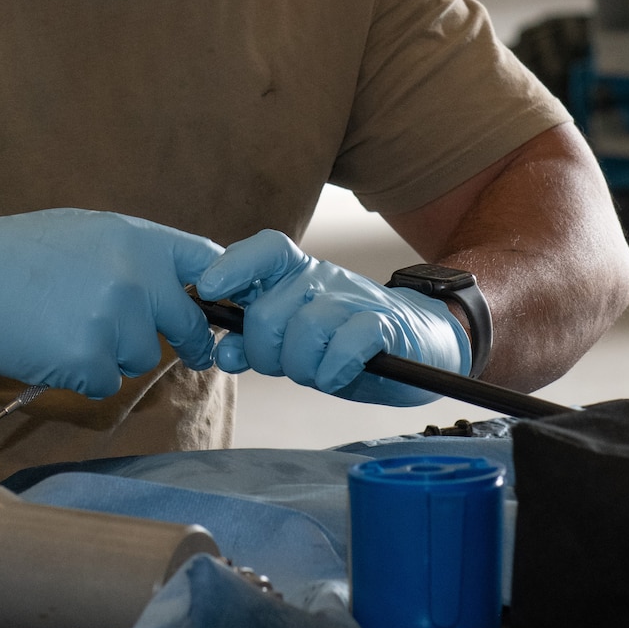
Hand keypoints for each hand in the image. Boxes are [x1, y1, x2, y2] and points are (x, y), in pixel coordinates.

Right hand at [0, 209, 219, 397]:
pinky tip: (56, 349)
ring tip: (73, 328)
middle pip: (188, 324)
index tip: (216, 308)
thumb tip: (182, 285)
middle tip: (190, 351)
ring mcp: (115, 323)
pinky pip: (108, 382)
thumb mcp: (94, 232)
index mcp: (141, 241)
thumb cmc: (25, 251)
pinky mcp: (89, 361)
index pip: (209, 264)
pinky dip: (87, 374)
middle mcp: (137, 280)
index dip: (218, 290)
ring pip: (144, 358)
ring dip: (118, 354)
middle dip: (185, 339)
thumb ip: (141, 256)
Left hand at [193, 231, 469, 405]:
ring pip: (304, 330)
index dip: (231, 266)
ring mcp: (353, 300)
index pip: (264, 250)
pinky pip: (345, 344)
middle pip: (268, 313)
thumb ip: (257, 342)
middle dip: (266, 353)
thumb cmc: (345, 340)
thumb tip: (223, 354)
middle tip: (287, 366)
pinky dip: (333, 370)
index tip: (208, 291)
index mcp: (298, 275)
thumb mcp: (296, 338)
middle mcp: (323, 279)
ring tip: (318, 372)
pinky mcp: (384, 326)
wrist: (420, 342)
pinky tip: (336, 377)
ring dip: (302, 367)